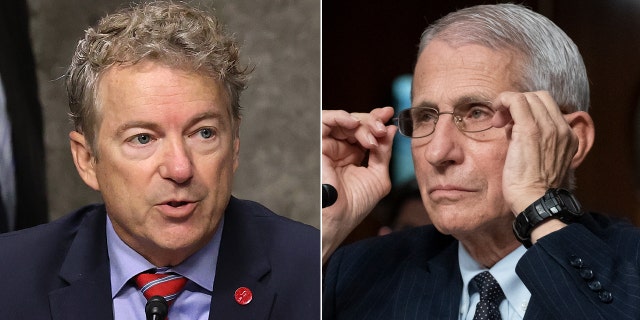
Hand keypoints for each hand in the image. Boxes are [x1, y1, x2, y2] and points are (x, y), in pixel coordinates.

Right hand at [322, 107, 395, 262]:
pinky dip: (341, 117)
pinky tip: (355, 124)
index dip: (377, 121)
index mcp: (354, 156)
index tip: (391, 115)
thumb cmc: (355, 204)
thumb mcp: (378, 175)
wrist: (338, 217)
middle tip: (384, 127)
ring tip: (374, 133)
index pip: (366, 132)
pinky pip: (325, 121)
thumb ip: (384, 152)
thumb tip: (391, 130)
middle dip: (373, 121)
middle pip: (357, 123)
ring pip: (344, 121)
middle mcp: (340, 149)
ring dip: (362, 122)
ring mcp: (329, 146)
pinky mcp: (317, 144)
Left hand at [492, 91, 578, 213]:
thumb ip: (532, 140)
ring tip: (499, 122)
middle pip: (540, 97)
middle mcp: (562, 129)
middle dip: (519, 104)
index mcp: (568, 136)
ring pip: (528, 97)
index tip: (511, 124)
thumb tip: (513, 126)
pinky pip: (516, 101)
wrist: (535, 201)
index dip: (529, 109)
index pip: (549, 107)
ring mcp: (548, 128)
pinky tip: (496, 112)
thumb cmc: (532, 187)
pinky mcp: (531, 130)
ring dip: (509, 104)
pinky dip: (504, 100)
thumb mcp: (539, 160)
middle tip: (503, 121)